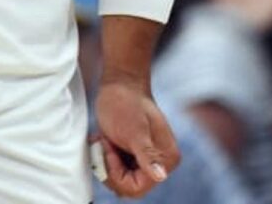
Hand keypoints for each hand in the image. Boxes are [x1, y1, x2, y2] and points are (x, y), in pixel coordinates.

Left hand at [94, 77, 179, 195]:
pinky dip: (106, 158)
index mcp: (166, 159)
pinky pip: (118, 169)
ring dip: (107, 162)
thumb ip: (147, 155)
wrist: (119, 83)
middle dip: (111, 169)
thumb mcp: (134, 131)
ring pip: (121, 180)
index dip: (117, 174)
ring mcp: (148, 159)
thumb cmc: (125, 103)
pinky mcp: (135, 153)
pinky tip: (104, 141)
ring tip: (105, 140)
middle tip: (105, 144)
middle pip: (129, 187)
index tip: (110, 150)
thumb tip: (160, 175)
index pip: (137, 188)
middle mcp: (160, 162)